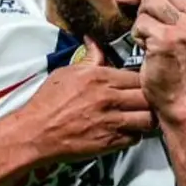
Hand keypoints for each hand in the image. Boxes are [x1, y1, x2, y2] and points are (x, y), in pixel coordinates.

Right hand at [20, 38, 155, 162]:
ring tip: (139, 116)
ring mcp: (111, 121)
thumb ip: (89, 60)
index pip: (138, 76)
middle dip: (149, 99)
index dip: (142, 80)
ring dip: (146, 118)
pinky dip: (134, 135)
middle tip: (144, 101)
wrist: (35, 132)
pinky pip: (136, 138)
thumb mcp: (66, 73)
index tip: (139, 84)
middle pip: (148, 97)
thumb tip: (93, 42)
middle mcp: (109, 98)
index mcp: (99, 78)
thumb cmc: (47, 103)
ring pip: (148, 119)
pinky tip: (125, 130)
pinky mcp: (111, 142)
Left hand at [132, 0, 185, 121]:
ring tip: (151, 41)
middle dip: (146, 8)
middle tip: (152, 31)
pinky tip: (148, 51)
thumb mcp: (176, 30)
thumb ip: (161, 6)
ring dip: (142, 23)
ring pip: (147, 4)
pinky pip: (140, 24)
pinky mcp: (168, 41)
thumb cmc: (172, 64)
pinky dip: (138, 37)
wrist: (178, 98)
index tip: (154, 17)